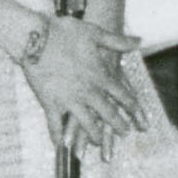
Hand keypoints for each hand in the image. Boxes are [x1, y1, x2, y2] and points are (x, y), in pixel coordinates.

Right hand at [19, 9, 140, 154]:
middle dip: (117, 125)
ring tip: (97, 142)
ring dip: (93, 135)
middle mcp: (88, 91)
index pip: (123, 95)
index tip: (140, 118)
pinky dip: (58, 136)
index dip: (133, 108)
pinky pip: (56, 124)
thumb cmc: (65, 31)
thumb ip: (118, 41)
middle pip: (108, 113)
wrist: (36, 36)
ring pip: (86, 124)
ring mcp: (69, 99)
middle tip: (124, 133)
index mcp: (100, 75)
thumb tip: (139, 42)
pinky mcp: (50, 103)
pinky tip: (61, 146)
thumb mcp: (95, 32)